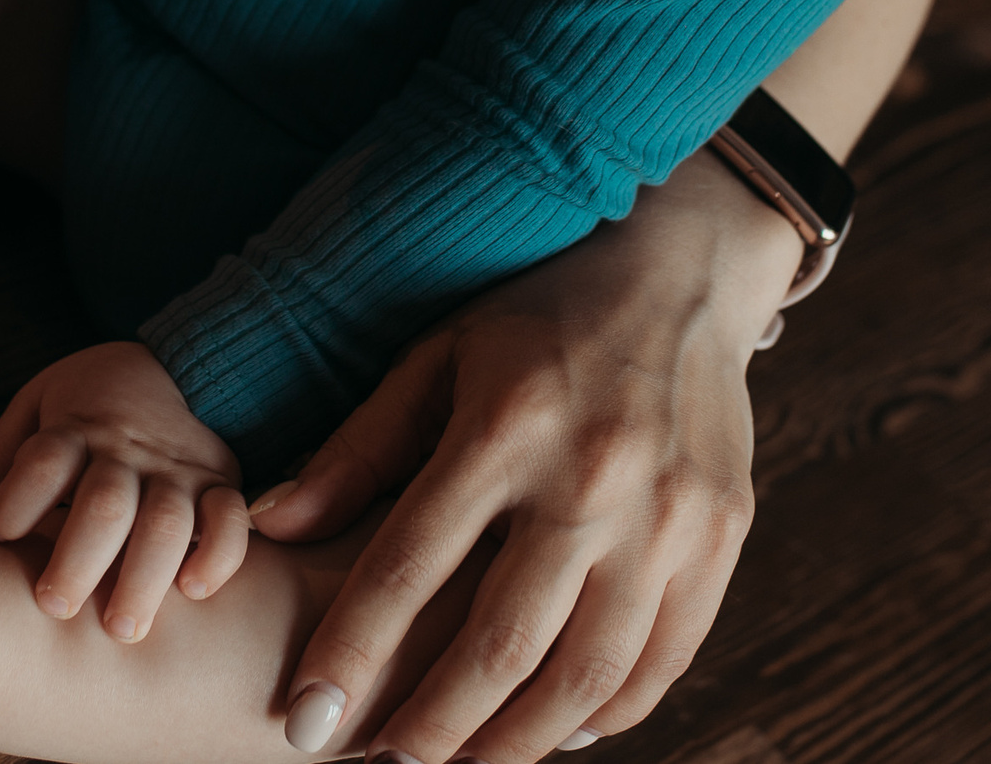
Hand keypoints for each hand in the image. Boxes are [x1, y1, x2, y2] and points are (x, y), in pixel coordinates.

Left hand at [0, 341, 249, 642]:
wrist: (168, 368)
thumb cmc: (84, 407)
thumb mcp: (34, 406)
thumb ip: (4, 457)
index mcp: (75, 428)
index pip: (44, 462)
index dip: (17, 500)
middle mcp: (126, 449)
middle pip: (104, 503)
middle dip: (78, 560)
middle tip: (54, 606)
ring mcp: (176, 467)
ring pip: (166, 522)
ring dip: (142, 578)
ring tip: (120, 628)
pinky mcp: (219, 482)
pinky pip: (230, 518)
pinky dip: (218, 554)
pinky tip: (193, 589)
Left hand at [260, 151, 803, 760]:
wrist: (681, 273)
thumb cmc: (535, 318)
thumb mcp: (436, 357)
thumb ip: (358, 449)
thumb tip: (268, 524)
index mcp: (506, 425)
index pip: (409, 564)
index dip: (352, 653)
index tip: (306, 719)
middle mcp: (593, 476)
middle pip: (501, 642)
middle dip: (431, 725)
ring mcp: (669, 514)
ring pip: (587, 672)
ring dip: (515, 742)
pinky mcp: (723, 537)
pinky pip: (664, 659)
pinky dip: (608, 713)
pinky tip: (555, 733)